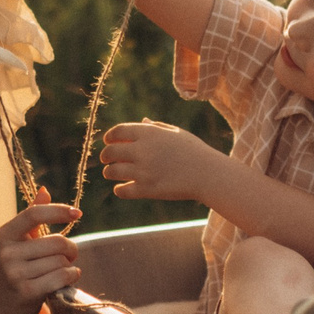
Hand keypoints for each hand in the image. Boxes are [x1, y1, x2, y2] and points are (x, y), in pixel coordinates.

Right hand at [0, 201, 81, 313]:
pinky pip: (62, 277)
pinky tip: (67, 278)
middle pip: (56, 242)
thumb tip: (44, 191)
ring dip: (69, 265)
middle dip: (70, 248)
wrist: (0, 305)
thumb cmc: (15, 268)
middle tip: (69, 255)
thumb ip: (32, 217)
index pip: (34, 214)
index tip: (77, 213)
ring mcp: (15, 273)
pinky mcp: (27, 291)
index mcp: (5, 235)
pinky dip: (71, 276)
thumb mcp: (19, 241)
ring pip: (61, 261)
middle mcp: (7, 252)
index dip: (58, 211)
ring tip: (60, 270)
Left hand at [99, 121, 222, 202]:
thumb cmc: (194, 152)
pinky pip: (122, 191)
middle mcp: (143, 151)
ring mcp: (144, 171)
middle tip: (106, 160)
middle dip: (105, 156)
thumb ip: (157, 128)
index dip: (109, 136)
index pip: (118, 131)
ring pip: (112, 172)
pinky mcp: (147, 189)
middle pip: (110, 152)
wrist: (208, 174)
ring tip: (112, 173)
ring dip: (109, 172)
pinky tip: (121, 188)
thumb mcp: (177, 133)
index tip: (107, 141)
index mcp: (150, 134)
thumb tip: (142, 122)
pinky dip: (119, 190)